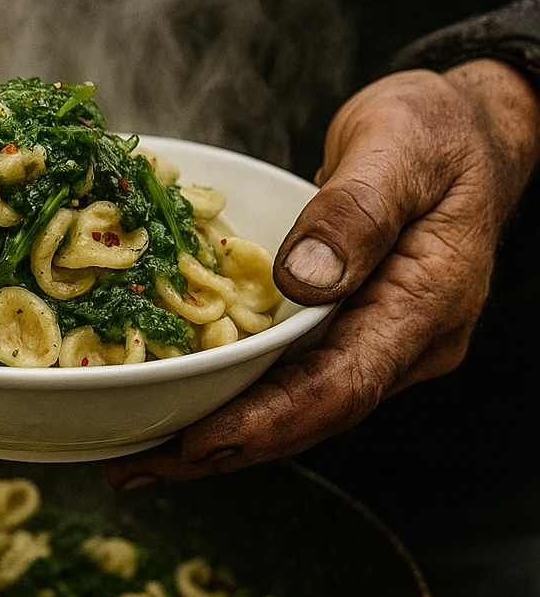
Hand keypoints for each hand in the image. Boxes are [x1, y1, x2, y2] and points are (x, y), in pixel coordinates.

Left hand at [107, 60, 539, 489]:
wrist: (463, 129)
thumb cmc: (437, 130)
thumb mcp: (401, 146)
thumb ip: (357, 211)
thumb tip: (302, 279)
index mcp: (426, 305)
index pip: (343, 384)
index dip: (269, 420)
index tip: (199, 442)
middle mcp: (402, 341)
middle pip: (308, 412)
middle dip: (222, 446)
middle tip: (135, 468)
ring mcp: (374, 339)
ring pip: (292, 400)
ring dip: (217, 429)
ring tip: (134, 455)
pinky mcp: (344, 326)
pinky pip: (284, 368)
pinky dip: (230, 387)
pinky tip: (172, 397)